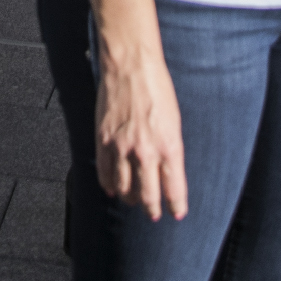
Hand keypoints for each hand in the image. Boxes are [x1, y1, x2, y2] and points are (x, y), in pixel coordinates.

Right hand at [95, 40, 191, 218]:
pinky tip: (112, 189)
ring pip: (124, 188)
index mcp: (169, 145)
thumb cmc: (156, 87)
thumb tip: (169, 170)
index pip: (174, 187)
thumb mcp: (174, 120)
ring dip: (130, 199)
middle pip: (147, 195)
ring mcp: (122, 147)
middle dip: (152, 209)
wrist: (131, 66)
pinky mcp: (103, 139)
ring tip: (133, 201)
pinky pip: (104, 172)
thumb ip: (171, 148)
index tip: (177, 213)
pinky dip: (108, 185)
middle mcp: (145, 151)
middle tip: (154, 214)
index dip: (176, 204)